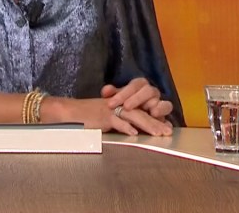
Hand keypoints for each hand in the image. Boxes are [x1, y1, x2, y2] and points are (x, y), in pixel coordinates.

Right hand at [41, 96, 170, 136]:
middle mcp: (120, 104)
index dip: (156, 116)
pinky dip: (125, 127)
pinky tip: (133, 134)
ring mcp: (112, 109)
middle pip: (142, 111)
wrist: (71, 113)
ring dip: (147, 124)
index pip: (143, 108)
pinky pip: (117, 120)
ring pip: (134, 115)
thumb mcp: (110, 118)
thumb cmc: (90, 118)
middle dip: (156, 122)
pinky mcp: (103, 115)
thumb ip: (125, 122)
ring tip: (158, 133)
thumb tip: (140, 131)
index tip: (167, 128)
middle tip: (167, 132)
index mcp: (123, 104)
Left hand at [101, 78, 173, 135]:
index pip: (135, 85)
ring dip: (159, 107)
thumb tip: (106, 90)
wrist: (134, 117)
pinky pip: (170, 122)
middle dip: (137, 99)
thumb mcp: (118, 99)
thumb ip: (112, 93)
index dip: (123, 93)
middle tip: (126, 107)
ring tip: (153, 112)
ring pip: (164, 102)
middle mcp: (152, 94)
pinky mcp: (165, 119)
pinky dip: (167, 121)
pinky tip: (165, 127)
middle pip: (149, 91)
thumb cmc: (125, 105)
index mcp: (140, 86)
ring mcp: (160, 106)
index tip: (111, 104)